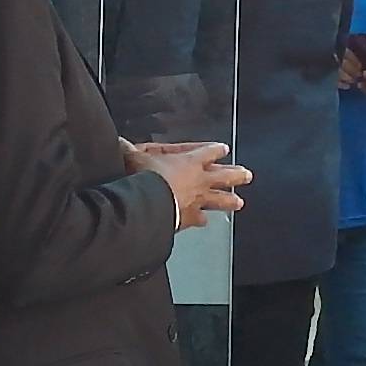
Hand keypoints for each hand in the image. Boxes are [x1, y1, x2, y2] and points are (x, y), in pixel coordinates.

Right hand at [123, 140, 252, 229]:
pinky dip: (201, 221)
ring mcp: (198, 201)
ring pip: (220, 200)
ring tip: (239, 203)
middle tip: (247, 175)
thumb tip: (119, 142)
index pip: (207, 153)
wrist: (148, 204)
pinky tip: (204, 223)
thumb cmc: (144, 178)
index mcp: (189, 162)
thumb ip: (128, 149)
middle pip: (224, 176)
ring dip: (230, 201)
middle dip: (236, 175)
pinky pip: (199, 219)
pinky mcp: (190, 218)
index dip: (215, 150)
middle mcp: (199, 181)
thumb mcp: (133, 157)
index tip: (224, 149)